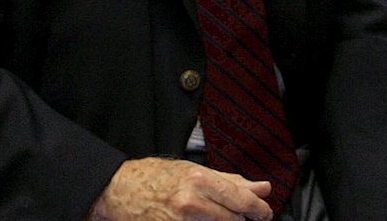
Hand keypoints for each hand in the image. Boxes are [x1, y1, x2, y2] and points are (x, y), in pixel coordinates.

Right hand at [87, 157, 273, 220]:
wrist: (121, 190)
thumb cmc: (156, 177)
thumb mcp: (195, 171)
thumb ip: (231, 181)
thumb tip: (260, 188)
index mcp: (200, 180)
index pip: (240, 199)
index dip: (258, 208)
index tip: (264, 212)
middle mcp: (191, 202)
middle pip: (233, 219)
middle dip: (242, 218)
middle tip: (246, 216)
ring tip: (219, 216)